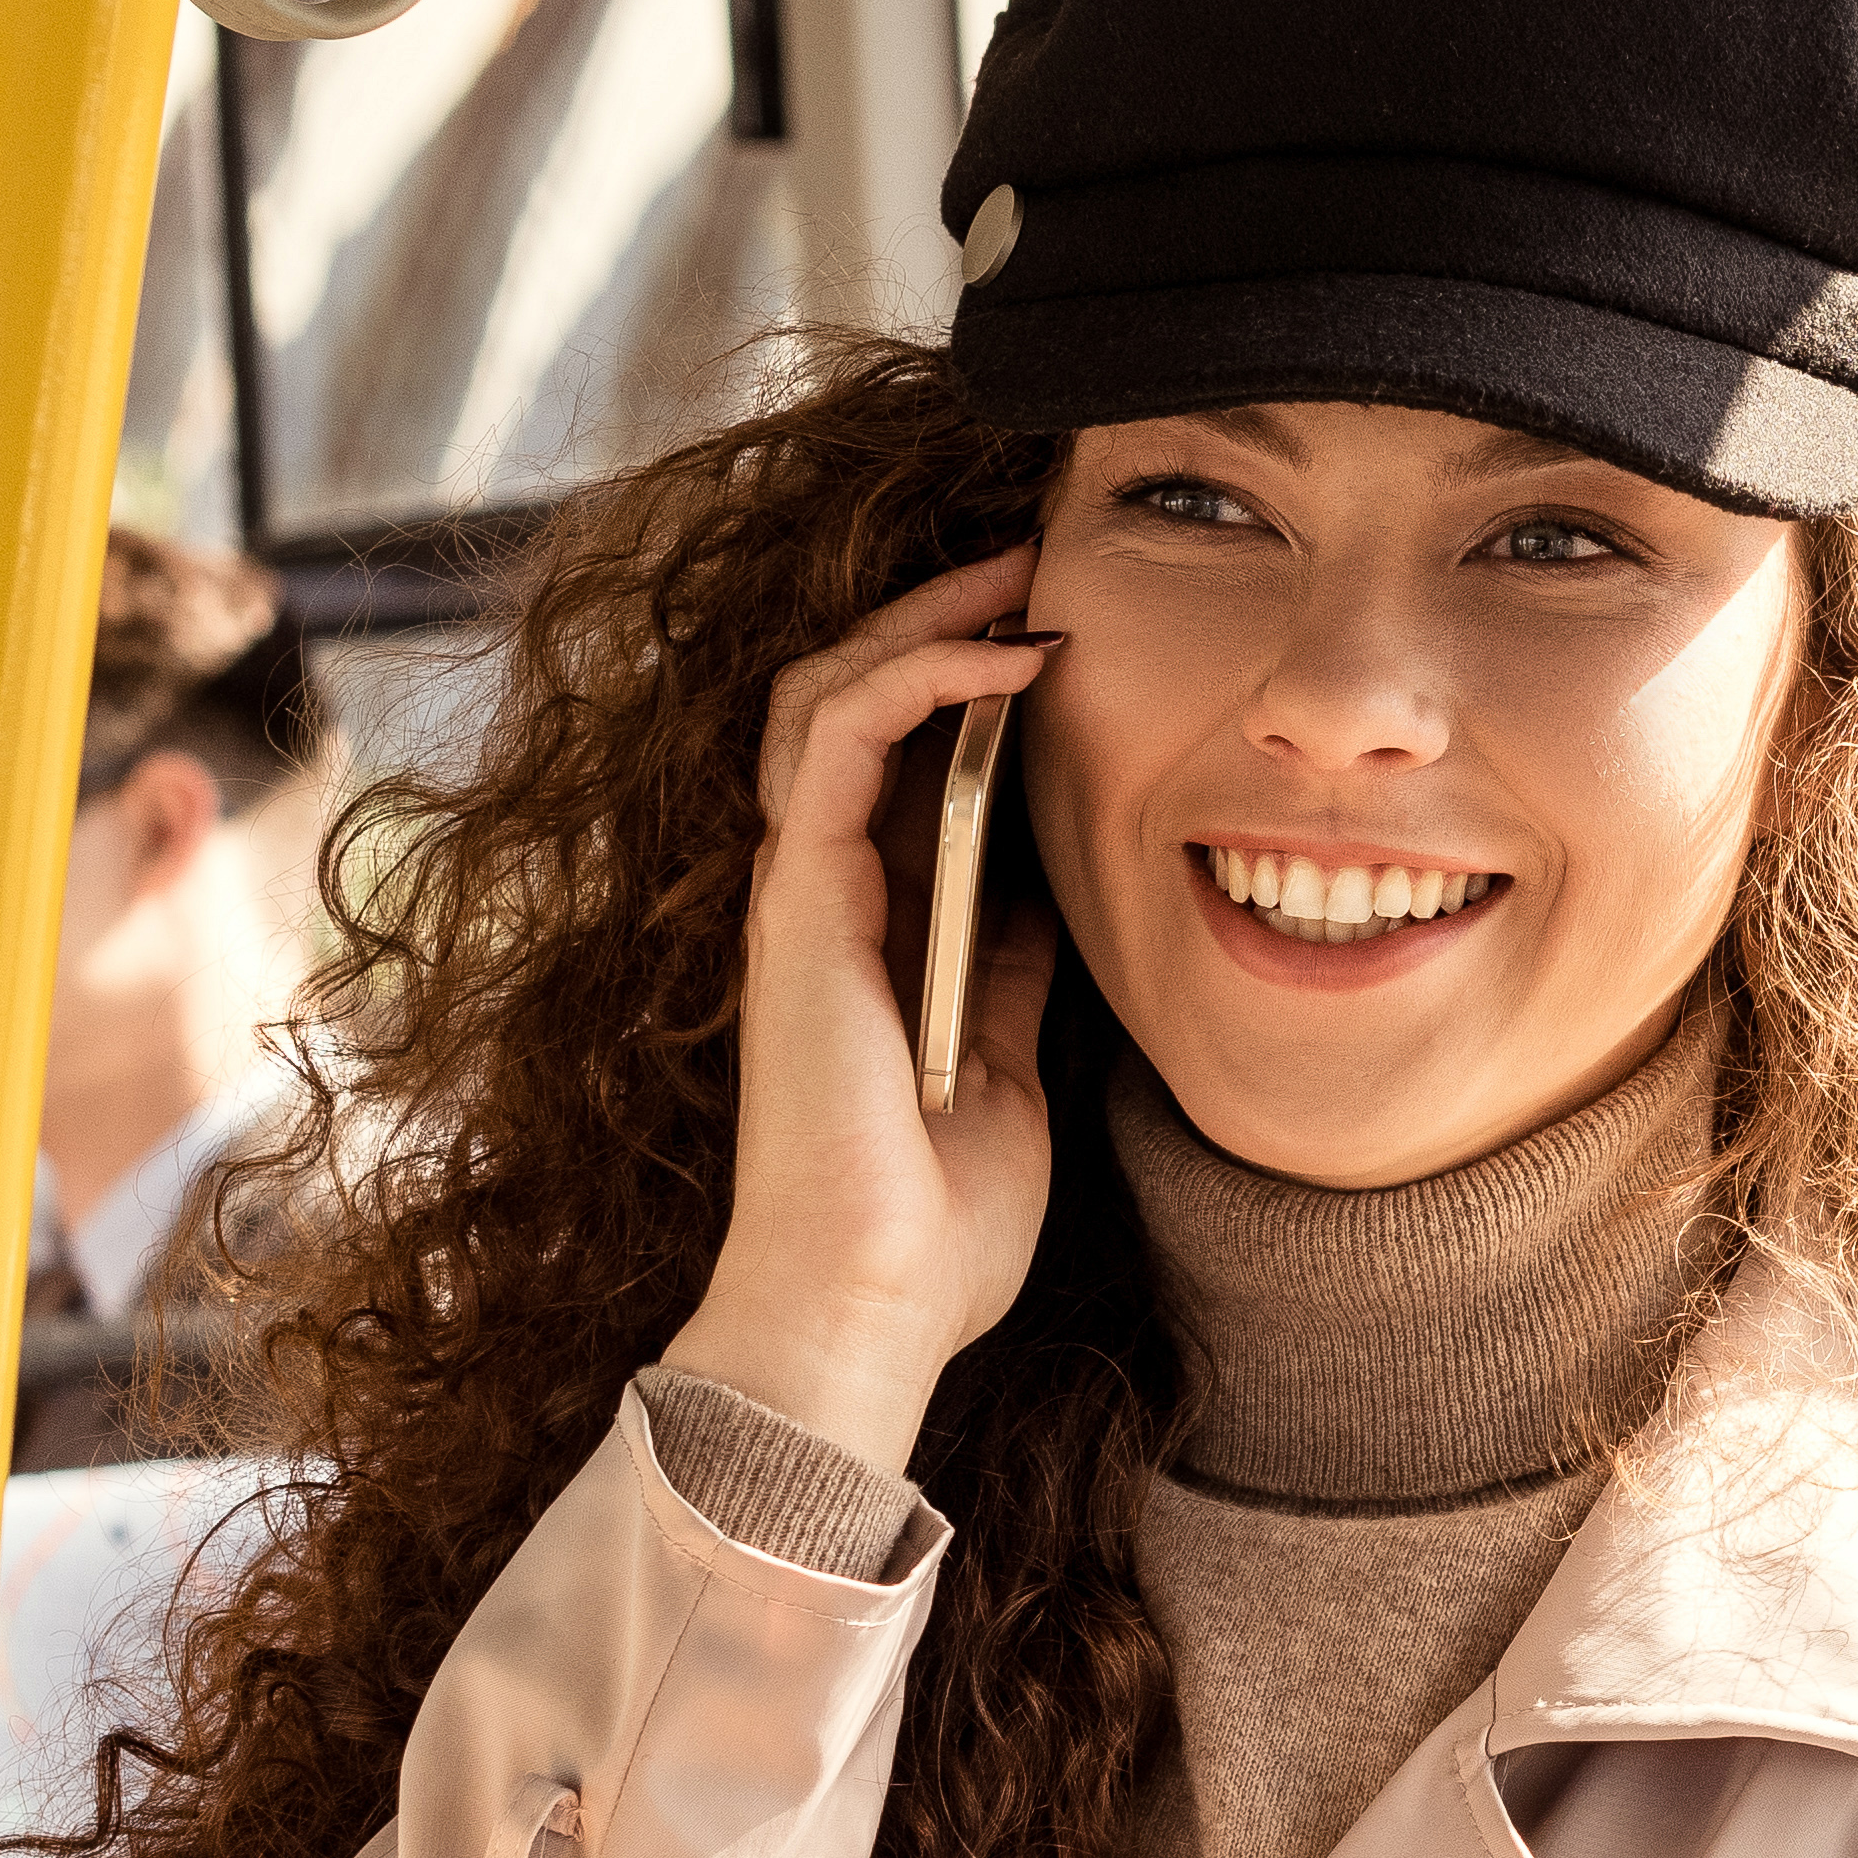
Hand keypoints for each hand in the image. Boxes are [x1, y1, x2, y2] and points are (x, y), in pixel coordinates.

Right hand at [659, 554, 1062, 1471]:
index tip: (1062, 624)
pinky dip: (917, 675)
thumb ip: (1012, 972)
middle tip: (1037, 552)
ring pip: (829, 690)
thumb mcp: (1009, 1064)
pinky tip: (1008, 656)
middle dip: (940, 612)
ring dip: (928, 615)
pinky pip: (835, 738)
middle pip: (851, 698)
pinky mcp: (795, 900)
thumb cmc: (936, 1220)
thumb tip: (1054, 894)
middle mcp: (820, 893)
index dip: (964, 676)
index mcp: (867, 928)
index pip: (895, 759)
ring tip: (1022, 567)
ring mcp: (797, 891)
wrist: (870, 1304)